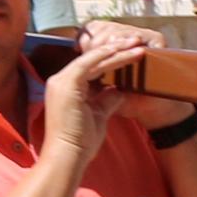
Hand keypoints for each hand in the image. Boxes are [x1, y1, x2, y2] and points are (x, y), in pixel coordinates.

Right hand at [42, 26, 154, 172]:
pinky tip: (122, 50)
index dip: (112, 59)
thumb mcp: (99, 115)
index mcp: (66, 88)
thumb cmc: (81, 142)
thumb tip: (119, 91)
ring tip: (136, 43)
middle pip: (92, 59)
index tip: (131, 53)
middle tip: (136, 41)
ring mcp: (61, 81)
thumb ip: (107, 100)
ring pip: (93, 58)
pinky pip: (89, 63)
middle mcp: (60, 81)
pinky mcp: (66, 84)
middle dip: (116, 49)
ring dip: (115, 50)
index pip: (91, 67)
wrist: (68, 156)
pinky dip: (105, 55)